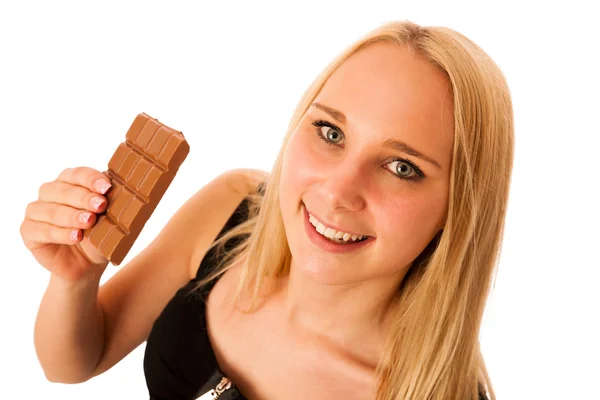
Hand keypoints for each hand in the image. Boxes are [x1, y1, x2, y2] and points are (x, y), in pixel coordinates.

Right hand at [21, 167, 112, 282]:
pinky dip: (60, 233)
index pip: (78, 174)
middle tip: (100, 206)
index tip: (107, 188)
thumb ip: (115, 201)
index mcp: (70, 181)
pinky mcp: (29, 231)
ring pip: (51, 209)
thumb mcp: (112, 218)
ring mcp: (36, 211)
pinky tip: (75, 236)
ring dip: (72, 215)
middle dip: (83, 197)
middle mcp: (50, 192)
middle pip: (63, 190)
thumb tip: (129, 188)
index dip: (91, 179)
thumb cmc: (100, 235)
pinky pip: (41, 230)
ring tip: (89, 222)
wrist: (88, 264)